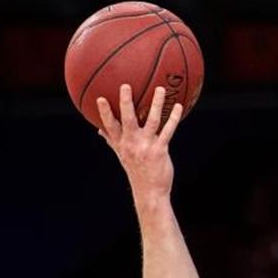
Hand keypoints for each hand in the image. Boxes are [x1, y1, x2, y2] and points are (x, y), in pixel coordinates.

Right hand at [97, 84, 182, 201]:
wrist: (149, 191)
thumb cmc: (136, 170)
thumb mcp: (121, 155)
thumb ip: (111, 140)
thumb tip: (98, 129)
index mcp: (121, 144)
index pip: (110, 126)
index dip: (104, 112)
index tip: (100, 98)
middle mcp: (132, 143)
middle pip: (127, 119)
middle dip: (125, 102)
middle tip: (126, 85)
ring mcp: (146, 146)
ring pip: (152, 121)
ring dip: (157, 104)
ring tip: (161, 89)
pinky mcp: (160, 150)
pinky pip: (168, 130)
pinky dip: (174, 117)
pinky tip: (179, 106)